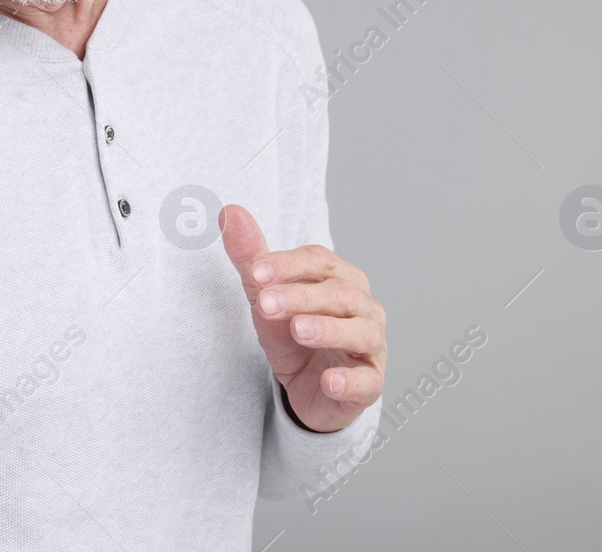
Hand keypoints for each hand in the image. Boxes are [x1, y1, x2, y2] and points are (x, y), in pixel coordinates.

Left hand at [219, 204, 385, 432]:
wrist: (308, 389)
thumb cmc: (293, 336)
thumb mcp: (266, 296)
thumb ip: (250, 257)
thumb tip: (230, 211)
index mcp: (340, 278)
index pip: (319, 261)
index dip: (288, 264)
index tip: (255, 271)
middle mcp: (364, 307)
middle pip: (339, 294)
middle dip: (301, 296)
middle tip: (266, 303)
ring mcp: (372, 345)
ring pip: (360, 332)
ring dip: (328, 330)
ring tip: (298, 330)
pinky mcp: (370, 383)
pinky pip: (367, 381)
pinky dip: (349, 380)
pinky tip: (328, 381)